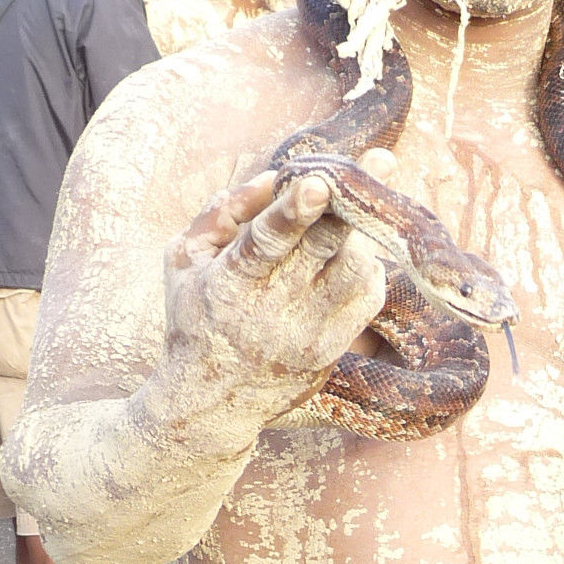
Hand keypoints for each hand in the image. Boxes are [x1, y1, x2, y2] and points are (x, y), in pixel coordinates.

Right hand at [159, 160, 386, 422]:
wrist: (211, 401)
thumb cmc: (194, 316)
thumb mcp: (184, 258)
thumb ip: (222, 211)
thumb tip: (271, 176)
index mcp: (228, 283)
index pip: (265, 242)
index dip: (293, 211)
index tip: (318, 183)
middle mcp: (271, 310)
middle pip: (323, 249)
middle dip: (350, 204)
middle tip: (379, 162)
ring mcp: (307, 333)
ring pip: (355, 270)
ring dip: (362, 232)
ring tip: (356, 209)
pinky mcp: (332, 349)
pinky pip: (368, 297)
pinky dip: (368, 266)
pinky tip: (353, 252)